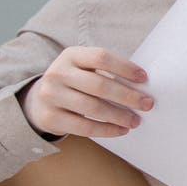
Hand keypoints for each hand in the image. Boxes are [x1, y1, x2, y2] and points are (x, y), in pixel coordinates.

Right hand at [20, 47, 151, 138]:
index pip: (101, 57)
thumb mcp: (84, 69)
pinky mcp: (50, 117)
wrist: (39, 101)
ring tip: (136, 121)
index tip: (144, 78)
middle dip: (127, 96)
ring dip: (119, 116)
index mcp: (71, 55)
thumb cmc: (75, 82)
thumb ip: (106, 72)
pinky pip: (84, 126)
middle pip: (99, 85)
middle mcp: (58, 73)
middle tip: (147, 104)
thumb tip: (142, 88)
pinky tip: (121, 130)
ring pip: (93, 107)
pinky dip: (107, 130)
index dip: (125, 67)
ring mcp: (51, 95)